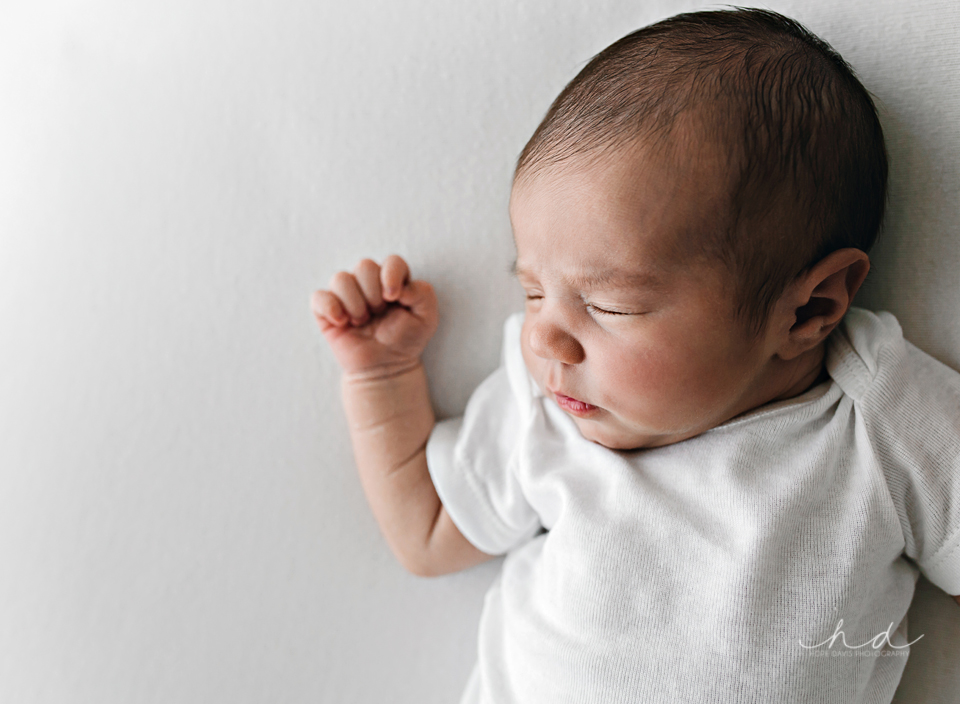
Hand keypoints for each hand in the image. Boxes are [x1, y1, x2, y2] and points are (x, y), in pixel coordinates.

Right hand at [311, 255, 438, 378]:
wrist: (387, 367)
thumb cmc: (406, 340)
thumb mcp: (427, 318)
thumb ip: (423, 294)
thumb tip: (399, 286)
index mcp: (393, 279)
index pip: (392, 261)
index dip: (391, 275)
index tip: (394, 298)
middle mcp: (368, 282)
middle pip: (364, 265)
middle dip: (373, 293)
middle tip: (378, 313)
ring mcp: (346, 295)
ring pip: (340, 278)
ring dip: (355, 303)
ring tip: (362, 321)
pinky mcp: (327, 310)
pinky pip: (319, 297)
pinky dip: (330, 308)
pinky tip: (343, 323)